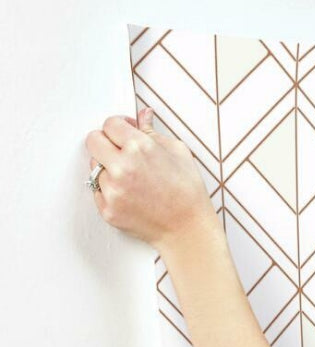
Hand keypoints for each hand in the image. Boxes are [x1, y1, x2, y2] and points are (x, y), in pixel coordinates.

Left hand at [84, 107, 213, 250]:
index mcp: (140, 148)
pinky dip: (110, 191)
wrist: (188, 229)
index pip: (110, 124)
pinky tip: (131, 195)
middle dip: (106, 142)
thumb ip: (153, 133)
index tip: (125, 133)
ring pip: (95, 168)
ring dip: (108, 169)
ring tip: (132, 179)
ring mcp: (113, 190)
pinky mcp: (108, 210)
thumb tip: (142, 115)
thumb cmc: (188, 193)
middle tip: (121, 152)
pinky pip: (98, 191)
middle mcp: (122, 167)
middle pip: (93, 141)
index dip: (119, 127)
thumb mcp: (179, 153)